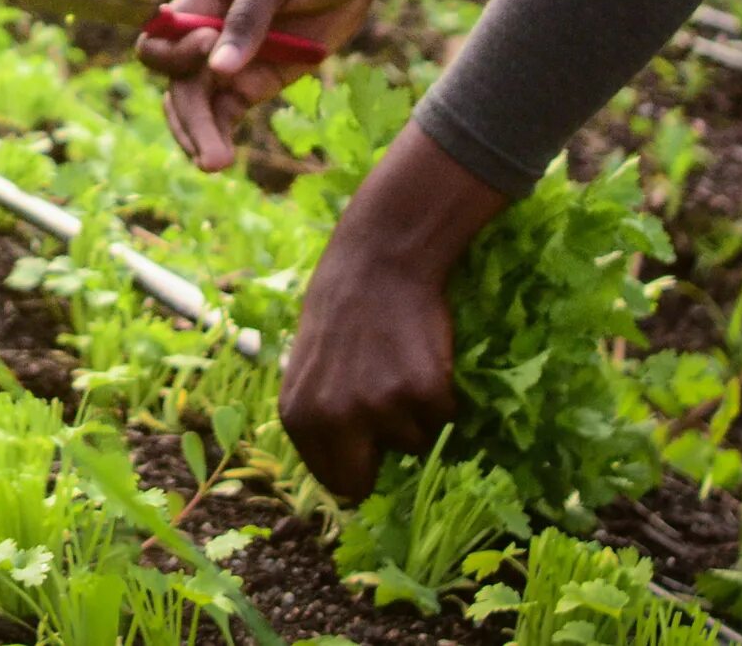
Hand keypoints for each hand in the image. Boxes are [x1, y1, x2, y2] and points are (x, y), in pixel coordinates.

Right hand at [139, 0, 383, 171]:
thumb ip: (247, 18)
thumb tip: (218, 70)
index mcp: (201, 1)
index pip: (161, 39)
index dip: (175, 52)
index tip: (209, 44)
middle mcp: (206, 37)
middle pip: (176, 83)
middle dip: (187, 117)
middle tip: (209, 151)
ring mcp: (231, 63)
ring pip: (196, 107)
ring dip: (199, 135)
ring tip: (215, 165)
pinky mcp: (255, 83)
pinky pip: (225, 115)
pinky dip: (219, 135)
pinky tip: (224, 159)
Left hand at [277, 221, 458, 503]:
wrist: (379, 259)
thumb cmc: (341, 310)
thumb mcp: (308, 367)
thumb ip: (319, 417)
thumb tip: (342, 472)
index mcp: (298, 415)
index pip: (331, 480)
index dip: (353, 468)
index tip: (366, 453)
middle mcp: (334, 418)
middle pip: (363, 482)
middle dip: (380, 460)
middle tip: (387, 418)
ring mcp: (380, 407)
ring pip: (413, 441)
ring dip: (413, 414)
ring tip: (397, 363)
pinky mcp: (424, 393)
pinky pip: (444, 416)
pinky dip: (442, 394)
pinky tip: (422, 355)